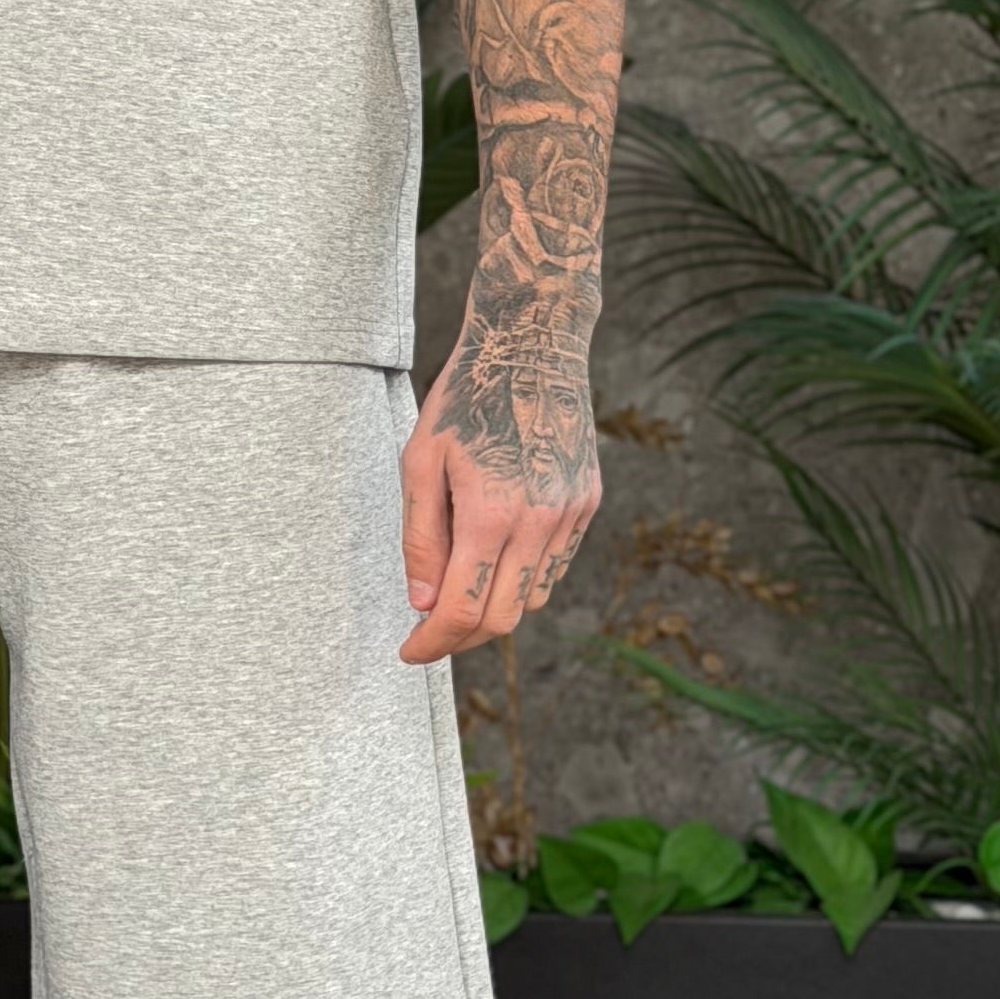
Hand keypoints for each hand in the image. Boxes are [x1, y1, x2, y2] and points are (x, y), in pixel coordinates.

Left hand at [398, 312, 597, 663]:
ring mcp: (571, 514)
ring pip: (535, 597)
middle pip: (504, 619)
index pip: (463, 609)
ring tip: (459, 586)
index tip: (410, 652)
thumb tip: (422, 603)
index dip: (433, 642)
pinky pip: (556, 564)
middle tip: (428, 631)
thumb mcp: (420, 462)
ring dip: (496, 608)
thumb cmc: (466, 398)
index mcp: (492, 513)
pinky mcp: (589, 503)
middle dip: (462, 637)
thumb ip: (421, 538)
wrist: (534, 345)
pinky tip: (496, 554)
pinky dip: (524, 577)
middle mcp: (541, 521)